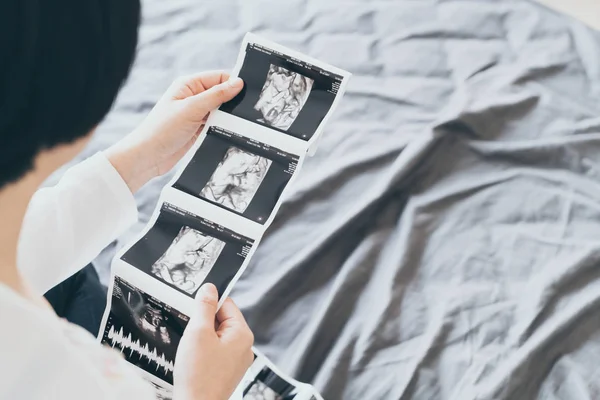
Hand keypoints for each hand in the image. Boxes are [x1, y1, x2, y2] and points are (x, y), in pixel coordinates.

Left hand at [105, 71, 243, 192]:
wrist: (148, 157)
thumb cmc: (162, 130)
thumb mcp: (191, 109)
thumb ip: (216, 95)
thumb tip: (238, 83)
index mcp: (189, 85)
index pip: (219, 77)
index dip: (235, 83)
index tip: (252, 92)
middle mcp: (193, 97)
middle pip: (222, 94)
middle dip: (235, 101)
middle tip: (252, 110)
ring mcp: (197, 115)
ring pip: (222, 111)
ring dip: (230, 117)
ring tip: (245, 123)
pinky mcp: (199, 130)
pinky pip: (218, 125)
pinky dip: (226, 128)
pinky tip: (235, 132)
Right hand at [174, 283, 253, 399]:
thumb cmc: (199, 375)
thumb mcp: (198, 333)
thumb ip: (204, 307)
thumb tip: (209, 288)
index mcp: (243, 334)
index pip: (227, 304)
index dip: (208, 304)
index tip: (193, 308)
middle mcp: (244, 347)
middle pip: (222, 319)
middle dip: (204, 322)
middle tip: (191, 334)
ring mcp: (236, 360)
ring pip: (217, 336)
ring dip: (202, 337)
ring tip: (192, 350)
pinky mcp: (227, 371)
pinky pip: (215, 351)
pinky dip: (203, 351)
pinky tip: (194, 360)